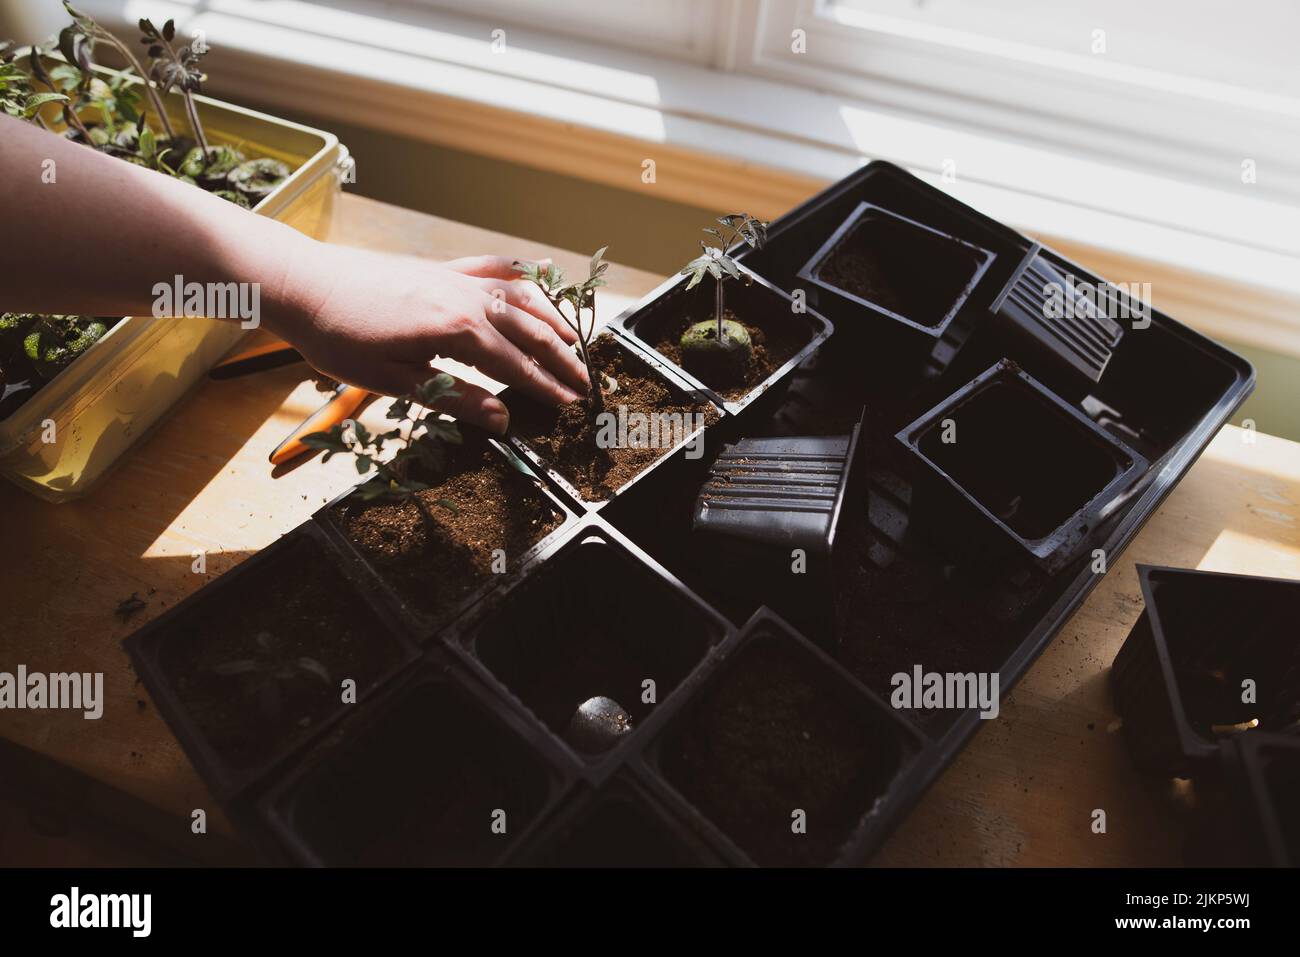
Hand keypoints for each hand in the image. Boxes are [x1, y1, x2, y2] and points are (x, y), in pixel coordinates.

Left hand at [269, 240, 588, 434]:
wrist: (304, 285)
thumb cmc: (340, 337)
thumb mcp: (395, 380)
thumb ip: (454, 397)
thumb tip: (501, 420)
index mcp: (457, 331)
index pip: (516, 365)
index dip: (545, 387)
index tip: (570, 405)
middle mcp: (466, 299)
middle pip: (529, 331)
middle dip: (561, 358)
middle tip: (584, 383)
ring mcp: (455, 278)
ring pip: (520, 297)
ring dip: (551, 318)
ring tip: (574, 339)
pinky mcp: (440, 268)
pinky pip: (492, 267)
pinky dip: (519, 272)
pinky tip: (538, 272)